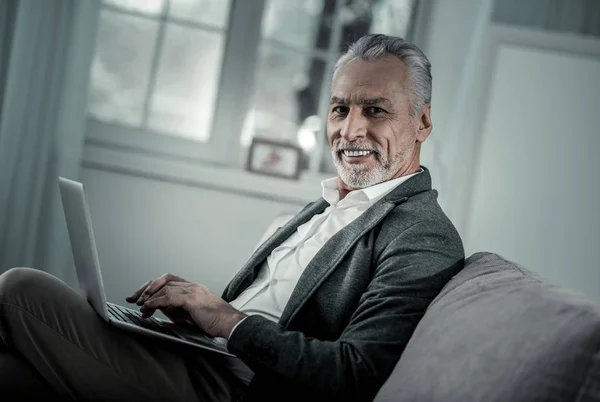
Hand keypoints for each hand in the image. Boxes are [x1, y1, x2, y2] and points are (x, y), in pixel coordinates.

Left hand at [126, 274, 245, 338]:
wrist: (230, 324)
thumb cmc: (215, 322)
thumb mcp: (191, 314)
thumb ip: (177, 309)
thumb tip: (160, 309)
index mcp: (192, 288)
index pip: (168, 281)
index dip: (152, 287)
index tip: (140, 296)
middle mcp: (192, 286)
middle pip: (163, 280)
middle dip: (146, 288)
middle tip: (133, 298)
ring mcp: (192, 290)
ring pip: (164, 287)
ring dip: (149, 297)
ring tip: (140, 307)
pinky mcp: (192, 299)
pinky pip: (168, 297)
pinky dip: (155, 302)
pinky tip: (148, 308)